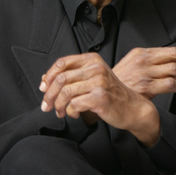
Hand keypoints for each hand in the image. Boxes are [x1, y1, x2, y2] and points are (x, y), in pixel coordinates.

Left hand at [39, 54, 159, 146]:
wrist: (132, 107)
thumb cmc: (111, 94)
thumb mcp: (92, 80)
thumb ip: (71, 77)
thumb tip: (45, 80)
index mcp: (92, 60)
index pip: (62, 63)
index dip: (49, 76)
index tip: (43, 88)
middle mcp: (96, 68)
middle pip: (61, 79)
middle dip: (49, 95)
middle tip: (46, 106)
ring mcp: (99, 83)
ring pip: (65, 92)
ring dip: (58, 105)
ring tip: (60, 112)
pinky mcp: (100, 98)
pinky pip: (74, 104)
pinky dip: (70, 111)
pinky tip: (74, 114)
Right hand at [113, 47, 175, 99]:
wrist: (105, 93)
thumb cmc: (120, 81)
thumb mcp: (132, 64)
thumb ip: (150, 62)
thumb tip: (170, 65)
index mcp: (141, 53)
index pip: (170, 50)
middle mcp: (144, 60)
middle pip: (175, 57)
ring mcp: (145, 73)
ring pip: (175, 70)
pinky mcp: (147, 87)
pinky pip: (171, 84)